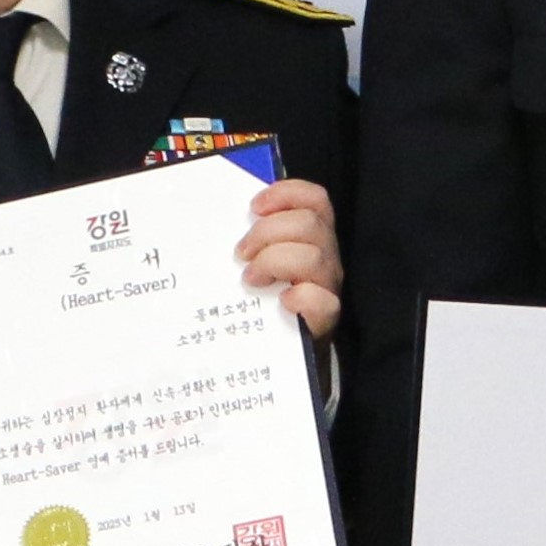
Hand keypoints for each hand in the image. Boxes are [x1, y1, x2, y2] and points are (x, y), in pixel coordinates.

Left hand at [240, 177, 342, 339]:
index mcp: (312, 237)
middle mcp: (325, 257)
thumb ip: (251, 240)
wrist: (282, 351)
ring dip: (274, 262)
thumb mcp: (259, 261)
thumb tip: (218, 219)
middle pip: (309, 224)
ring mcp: (328, 287)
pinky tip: (281, 301)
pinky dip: (300, 296)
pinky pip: (322, 300)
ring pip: (313, 257)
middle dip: (267, 233)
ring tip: (251, 279)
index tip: (253, 207)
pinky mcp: (326, 318)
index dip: (286, 194)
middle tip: (241, 253)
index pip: (315, 200)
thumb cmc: (264, 300)